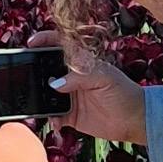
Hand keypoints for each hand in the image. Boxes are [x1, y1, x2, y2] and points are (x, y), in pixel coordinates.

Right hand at [36, 30, 146, 145]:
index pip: (61, 46)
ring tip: (37, 101)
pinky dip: (51, 118)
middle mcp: (73, 79)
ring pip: (47, 94)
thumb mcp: (105, 78)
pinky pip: (53, 116)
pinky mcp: (70, 116)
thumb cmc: (125, 93)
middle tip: (27, 76)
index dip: (45, 41)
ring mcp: (70, 97)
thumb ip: (80, 77)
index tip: (32, 43)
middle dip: (35, 71)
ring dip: (40, 97)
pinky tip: (55, 120)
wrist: (135, 120)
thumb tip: (55, 85)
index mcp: (82, 63)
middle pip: (48, 70)